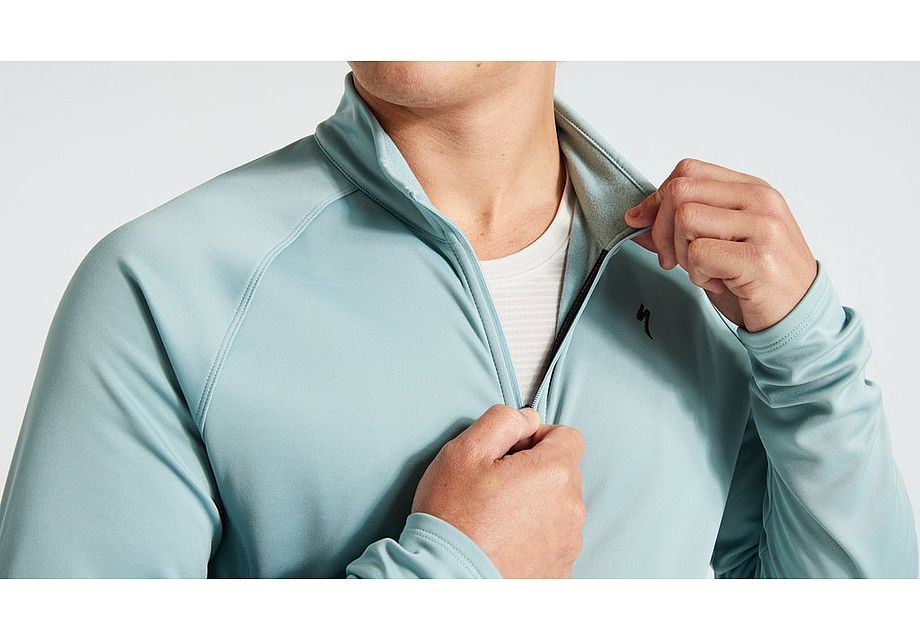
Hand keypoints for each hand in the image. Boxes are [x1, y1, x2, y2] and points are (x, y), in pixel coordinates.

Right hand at [412, 404, 585, 577]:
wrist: (445, 580)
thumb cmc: (452, 517)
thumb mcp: (465, 450)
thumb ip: (502, 420)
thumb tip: (527, 418)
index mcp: (554, 473)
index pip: (567, 436)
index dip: (536, 437)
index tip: (510, 452)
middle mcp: (571, 509)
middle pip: (564, 472)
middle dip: (535, 470)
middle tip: (495, 483)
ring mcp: (567, 545)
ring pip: (559, 507)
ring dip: (535, 504)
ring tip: (494, 516)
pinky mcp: (558, 572)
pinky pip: (552, 540)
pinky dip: (533, 536)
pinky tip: (501, 541)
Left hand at [624, 158, 817, 332]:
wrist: (798, 316)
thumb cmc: (757, 281)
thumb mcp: (717, 245)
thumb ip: (679, 228)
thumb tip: (636, 218)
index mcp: (752, 189)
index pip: (688, 171)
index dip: (657, 198)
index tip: (644, 223)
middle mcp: (761, 201)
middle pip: (681, 191)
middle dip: (661, 229)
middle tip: (671, 259)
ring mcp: (764, 227)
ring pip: (686, 219)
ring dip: (681, 253)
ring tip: (703, 270)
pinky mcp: (759, 258)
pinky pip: (698, 253)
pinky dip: (696, 274)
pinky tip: (718, 283)